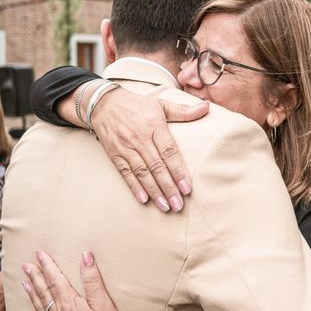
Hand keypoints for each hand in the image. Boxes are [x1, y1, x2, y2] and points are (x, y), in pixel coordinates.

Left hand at [22, 250, 125, 310]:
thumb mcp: (103, 302)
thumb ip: (92, 278)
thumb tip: (85, 256)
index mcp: (69, 302)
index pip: (54, 278)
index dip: (47, 265)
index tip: (39, 253)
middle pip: (44, 291)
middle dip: (35, 276)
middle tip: (26, 265)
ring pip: (40, 307)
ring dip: (32, 293)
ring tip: (25, 283)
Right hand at [92, 87, 208, 212]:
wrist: (103, 103)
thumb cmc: (136, 105)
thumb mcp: (160, 104)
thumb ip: (183, 110)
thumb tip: (207, 107)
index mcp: (154, 125)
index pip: (169, 151)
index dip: (178, 171)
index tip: (187, 188)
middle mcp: (140, 138)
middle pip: (156, 166)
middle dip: (168, 187)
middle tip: (178, 205)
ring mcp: (126, 147)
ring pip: (142, 172)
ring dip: (154, 191)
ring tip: (165, 206)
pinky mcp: (114, 154)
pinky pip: (125, 172)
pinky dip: (134, 187)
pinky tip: (143, 199)